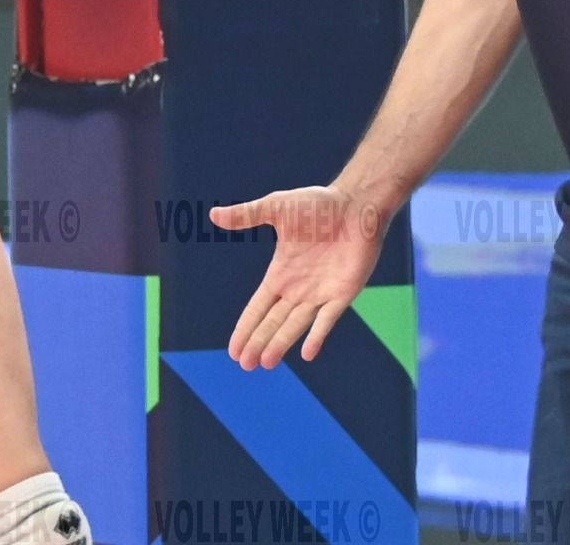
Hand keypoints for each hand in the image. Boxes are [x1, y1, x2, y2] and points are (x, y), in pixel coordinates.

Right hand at [213, 185, 388, 368]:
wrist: (356, 205)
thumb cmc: (318, 204)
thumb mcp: (276, 207)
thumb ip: (247, 215)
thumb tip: (213, 214)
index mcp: (281, 274)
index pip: (258, 307)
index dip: (245, 328)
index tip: (234, 350)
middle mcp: (299, 289)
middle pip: (273, 322)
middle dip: (258, 342)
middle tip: (244, 365)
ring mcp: (321, 294)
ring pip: (295, 325)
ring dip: (280, 343)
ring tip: (265, 363)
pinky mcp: (343, 294)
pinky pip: (327, 319)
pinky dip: (317, 335)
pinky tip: (308, 353)